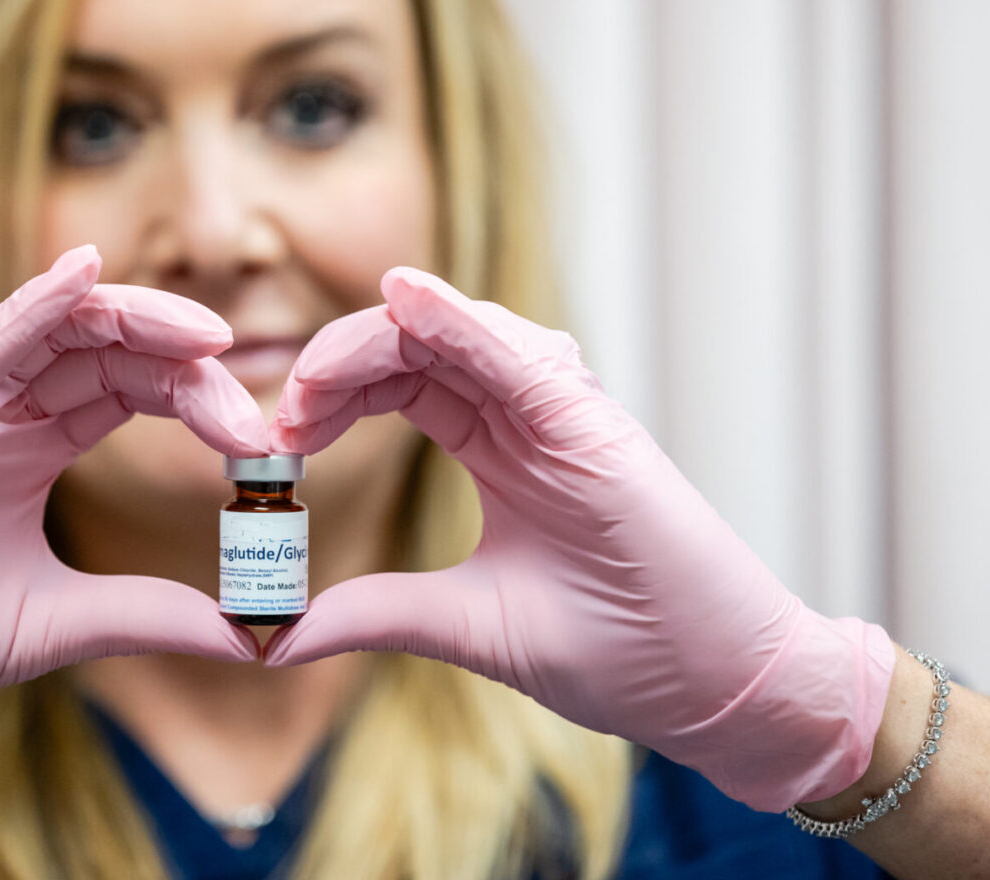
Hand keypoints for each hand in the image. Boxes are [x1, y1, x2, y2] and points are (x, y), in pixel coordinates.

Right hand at [0, 246, 266, 786]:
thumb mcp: (57, 625)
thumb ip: (152, 613)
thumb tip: (256, 635)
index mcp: (34, 450)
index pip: (133, 392)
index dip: (202, 402)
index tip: (265, 450)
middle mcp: (4, 414)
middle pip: (115, 354)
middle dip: (191, 373)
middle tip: (254, 422)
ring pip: (64, 330)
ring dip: (140, 322)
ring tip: (210, 338)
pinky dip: (35, 302)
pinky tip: (83, 274)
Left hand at [266, 266, 895, 810]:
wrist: (713, 689)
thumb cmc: (614, 652)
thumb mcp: (467, 625)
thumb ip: (378, 612)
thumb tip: (278, 633)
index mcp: (500, 448)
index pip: (399, 385)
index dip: (331, 398)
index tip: (276, 442)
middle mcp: (528, 414)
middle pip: (415, 347)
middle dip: (337, 365)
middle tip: (281, 414)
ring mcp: (564, 412)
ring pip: (455, 334)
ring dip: (375, 340)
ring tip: (312, 378)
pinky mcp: (595, 423)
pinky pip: (516, 350)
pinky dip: (458, 317)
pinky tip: (403, 300)